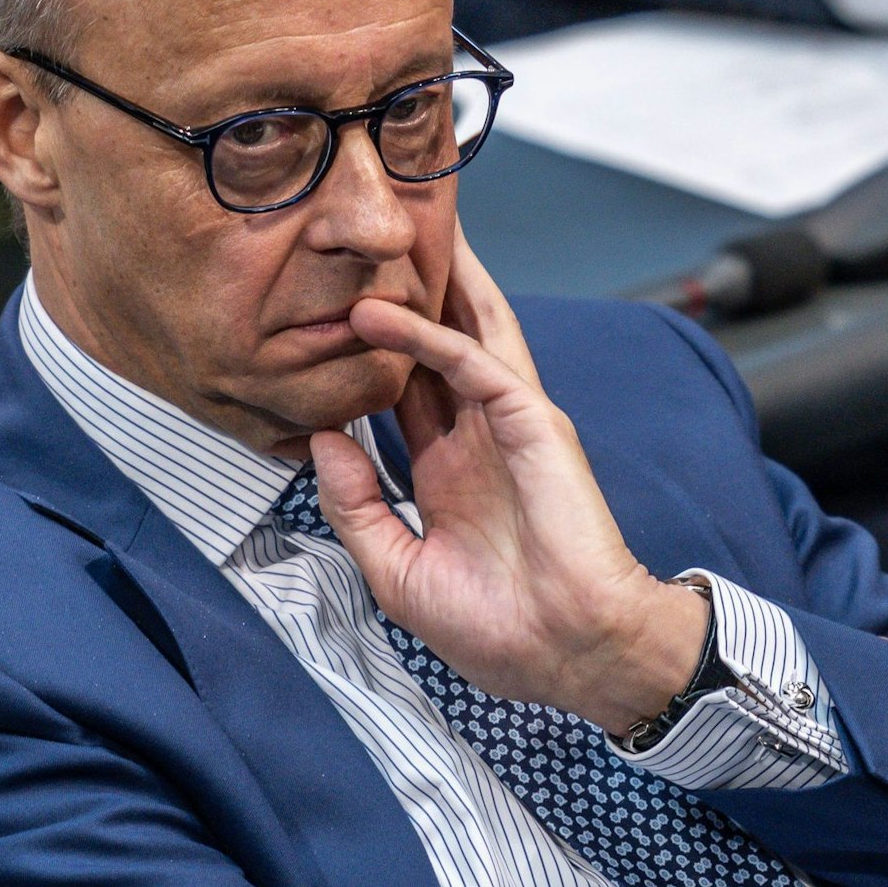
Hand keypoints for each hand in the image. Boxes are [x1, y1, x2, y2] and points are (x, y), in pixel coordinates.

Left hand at [310, 226, 707, 734]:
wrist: (566, 653)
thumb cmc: (497, 629)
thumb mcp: (396, 570)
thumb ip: (356, 504)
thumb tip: (320, 436)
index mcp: (449, 473)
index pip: (406, 392)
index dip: (374, 351)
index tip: (330, 312)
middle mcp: (478, 438)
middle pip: (441, 344)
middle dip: (414, 292)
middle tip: (376, 240)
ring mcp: (508, 425)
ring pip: (468, 332)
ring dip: (432, 286)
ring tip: (399, 233)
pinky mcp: (532, 424)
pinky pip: (476, 365)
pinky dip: (430, 337)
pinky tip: (385, 314)